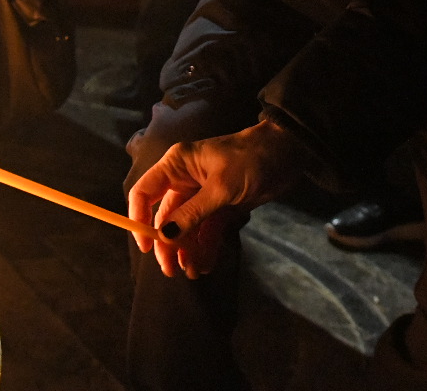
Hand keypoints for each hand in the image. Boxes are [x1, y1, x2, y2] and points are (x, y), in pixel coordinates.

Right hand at [127, 119, 306, 277]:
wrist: (288, 154)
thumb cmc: (250, 160)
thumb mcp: (220, 188)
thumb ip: (192, 214)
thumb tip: (164, 237)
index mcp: (176, 166)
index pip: (144, 192)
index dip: (139, 218)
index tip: (146, 245)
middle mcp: (184, 181)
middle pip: (165, 217)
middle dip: (167, 244)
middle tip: (172, 270)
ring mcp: (202, 196)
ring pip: (185, 229)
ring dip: (187, 251)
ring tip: (193, 272)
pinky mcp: (220, 208)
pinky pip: (206, 232)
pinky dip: (205, 249)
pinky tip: (206, 266)